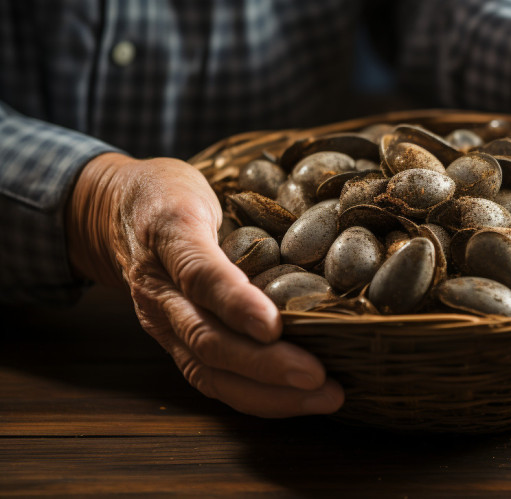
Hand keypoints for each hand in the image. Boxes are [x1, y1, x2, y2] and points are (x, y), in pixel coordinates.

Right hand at [66, 154, 343, 416]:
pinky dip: (253, 396)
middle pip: (207, 336)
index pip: (201, 274)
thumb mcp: (203, 186)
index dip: (237, 303)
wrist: (110, 214)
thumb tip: (321, 232)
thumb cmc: (172, 195)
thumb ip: (240, 212)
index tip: (274, 325)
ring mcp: (161, 322)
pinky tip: (295, 401)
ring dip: (267, 393)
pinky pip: (208, 378)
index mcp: (169, 236)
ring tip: (322, 397)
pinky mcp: (170, 342)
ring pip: (208, 369)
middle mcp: (159, 289)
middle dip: (265, 364)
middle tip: (318, 376)